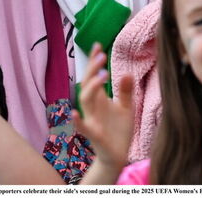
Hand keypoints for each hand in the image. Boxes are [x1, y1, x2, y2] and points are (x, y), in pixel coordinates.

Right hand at [73, 44, 132, 171]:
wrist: (118, 155)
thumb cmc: (120, 130)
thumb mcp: (127, 107)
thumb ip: (126, 90)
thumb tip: (126, 72)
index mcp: (100, 100)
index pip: (94, 77)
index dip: (94, 62)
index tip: (97, 45)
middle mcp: (93, 108)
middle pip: (87, 85)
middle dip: (92, 70)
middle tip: (101, 56)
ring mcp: (91, 121)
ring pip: (85, 102)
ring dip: (91, 88)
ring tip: (102, 75)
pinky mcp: (94, 135)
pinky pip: (83, 127)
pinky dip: (77, 121)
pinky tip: (74, 113)